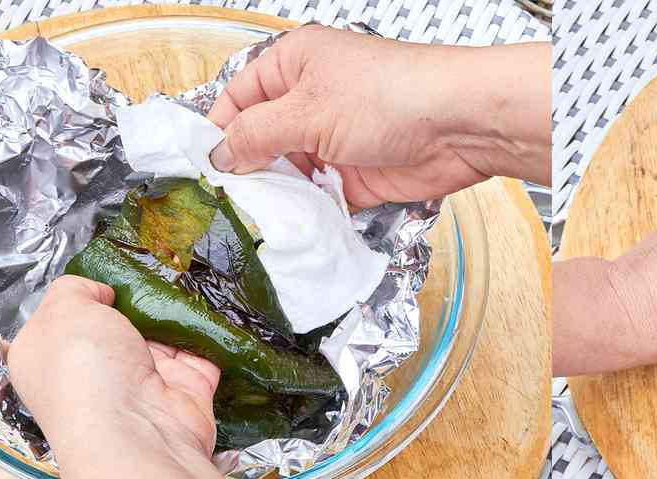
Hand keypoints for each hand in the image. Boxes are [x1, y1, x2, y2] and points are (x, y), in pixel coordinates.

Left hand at [8, 276, 219, 458]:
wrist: (136, 430)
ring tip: (186, 279)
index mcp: (51, 358)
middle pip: (118, 327)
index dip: (85, 296)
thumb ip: (76, 288)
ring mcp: (142, 386)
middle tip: (153, 270)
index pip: (66, 321)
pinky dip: (208, 336)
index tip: (108, 274)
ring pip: (162, 338)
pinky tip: (211, 309)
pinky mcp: (184, 394)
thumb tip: (102, 292)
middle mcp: (95, 374)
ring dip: (175, 314)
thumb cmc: (85, 368)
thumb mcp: (63, 308)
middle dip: (137, 300)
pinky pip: (199, 356)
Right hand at [208, 26, 550, 207]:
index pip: (239, 98)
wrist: (457, 125)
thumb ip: (258, 136)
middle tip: (221, 206)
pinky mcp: (356, 179)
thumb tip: (220, 156)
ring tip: (251, 225)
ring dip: (276, 198)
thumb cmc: (386, 96)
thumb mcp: (307, 111)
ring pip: (290, 174)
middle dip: (246, 172)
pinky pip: (319, 200)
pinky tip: (288, 233)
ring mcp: (334, 142)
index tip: (199, 170)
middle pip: (262, 141)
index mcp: (292, 66)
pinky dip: (306, 215)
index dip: (219, 132)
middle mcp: (310, 102)